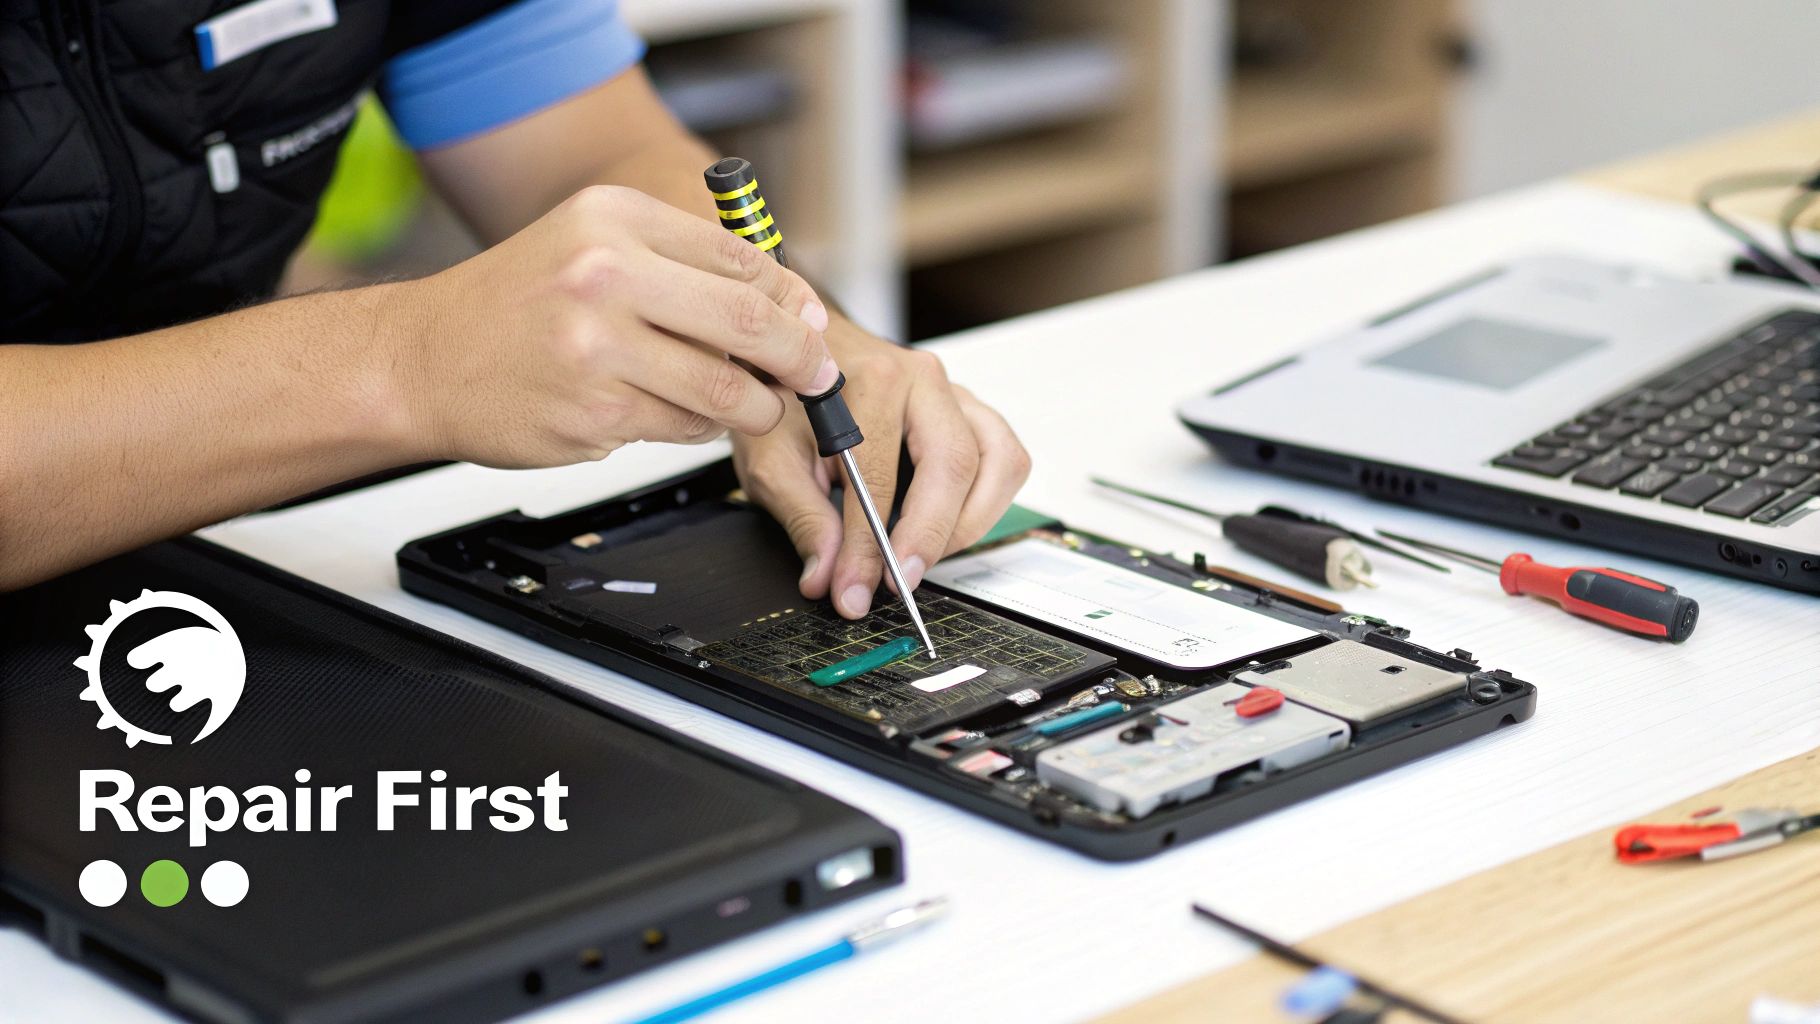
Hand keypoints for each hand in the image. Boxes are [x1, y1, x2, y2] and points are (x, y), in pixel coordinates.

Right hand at [378, 185, 837, 467]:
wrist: (420, 360)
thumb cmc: (516, 307)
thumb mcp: (590, 248)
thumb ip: (684, 268)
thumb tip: (793, 306)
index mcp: (613, 220)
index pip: (741, 259)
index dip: (794, 301)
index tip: (812, 326)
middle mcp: (604, 275)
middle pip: (749, 321)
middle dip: (800, 358)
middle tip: (815, 376)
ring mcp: (597, 348)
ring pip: (724, 387)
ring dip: (756, 406)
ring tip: (754, 406)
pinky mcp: (592, 414)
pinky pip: (681, 427)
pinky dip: (696, 428)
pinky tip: (673, 415)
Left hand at [733, 325, 1030, 617]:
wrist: (801, 352)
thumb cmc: (786, 395)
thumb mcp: (772, 457)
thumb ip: (804, 519)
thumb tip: (828, 577)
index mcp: (873, 383)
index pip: (881, 478)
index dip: (868, 546)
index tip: (855, 591)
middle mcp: (925, 381)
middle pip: (956, 466)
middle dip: (931, 537)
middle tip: (902, 581)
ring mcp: (955, 393)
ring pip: (1000, 462)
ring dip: (970, 522)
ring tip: (926, 555)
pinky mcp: (970, 411)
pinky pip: (1006, 458)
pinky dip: (987, 501)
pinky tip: (947, 524)